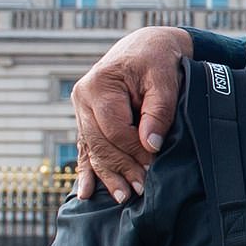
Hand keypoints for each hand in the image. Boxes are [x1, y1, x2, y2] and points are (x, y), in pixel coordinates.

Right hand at [72, 27, 193, 203]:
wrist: (145, 48)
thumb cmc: (157, 61)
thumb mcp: (164, 79)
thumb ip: (157, 110)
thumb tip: (150, 145)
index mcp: (99, 85)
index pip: (114, 129)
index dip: (134, 150)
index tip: (154, 165)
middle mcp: (83, 98)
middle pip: (100, 143)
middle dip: (121, 168)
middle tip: (140, 189)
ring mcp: (81, 110)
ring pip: (92, 150)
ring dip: (107, 175)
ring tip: (123, 197)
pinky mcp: (85, 120)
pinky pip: (85, 148)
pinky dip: (87, 170)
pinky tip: (86, 192)